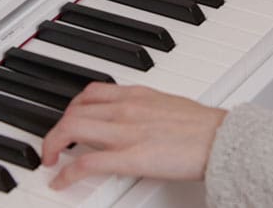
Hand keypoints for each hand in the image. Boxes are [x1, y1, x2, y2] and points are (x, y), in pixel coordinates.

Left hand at [42, 83, 226, 189]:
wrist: (221, 138)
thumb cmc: (203, 127)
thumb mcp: (168, 106)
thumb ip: (146, 110)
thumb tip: (134, 120)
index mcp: (137, 94)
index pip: (91, 93)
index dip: (72, 108)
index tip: (69, 119)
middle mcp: (126, 108)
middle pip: (74, 110)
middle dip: (57, 129)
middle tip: (54, 144)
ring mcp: (126, 132)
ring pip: (71, 129)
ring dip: (52, 145)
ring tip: (50, 159)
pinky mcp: (130, 157)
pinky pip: (85, 163)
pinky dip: (66, 173)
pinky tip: (61, 180)